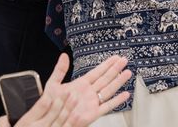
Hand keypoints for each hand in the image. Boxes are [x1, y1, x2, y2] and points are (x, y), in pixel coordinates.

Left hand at [6, 53, 130, 126]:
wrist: (50, 121)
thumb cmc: (50, 106)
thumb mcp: (53, 85)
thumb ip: (59, 70)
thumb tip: (64, 56)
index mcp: (80, 84)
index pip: (97, 71)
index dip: (107, 64)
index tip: (115, 57)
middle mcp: (88, 92)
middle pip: (105, 78)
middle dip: (115, 69)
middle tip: (124, 60)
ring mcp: (92, 102)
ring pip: (108, 90)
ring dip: (118, 81)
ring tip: (127, 73)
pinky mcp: (93, 114)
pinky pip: (107, 107)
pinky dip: (116, 101)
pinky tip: (124, 95)